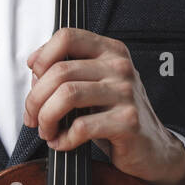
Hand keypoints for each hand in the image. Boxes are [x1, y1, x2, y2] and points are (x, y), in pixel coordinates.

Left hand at [24, 28, 184, 184]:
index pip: (67, 36)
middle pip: (59, 71)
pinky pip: (81, 127)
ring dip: (47, 118)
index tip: (34, 77)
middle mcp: (120, 67)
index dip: (42, 56)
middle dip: (35, 99)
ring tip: (47, 131)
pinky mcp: (127, 121)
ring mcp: (126, 93)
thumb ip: (67, 74)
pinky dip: (64, 139)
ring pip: (66, 95)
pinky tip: (64, 143)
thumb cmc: (117, 116)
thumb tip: (35, 74)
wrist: (152, 148)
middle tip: (33, 117)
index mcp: (111, 51)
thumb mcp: (94, 86)